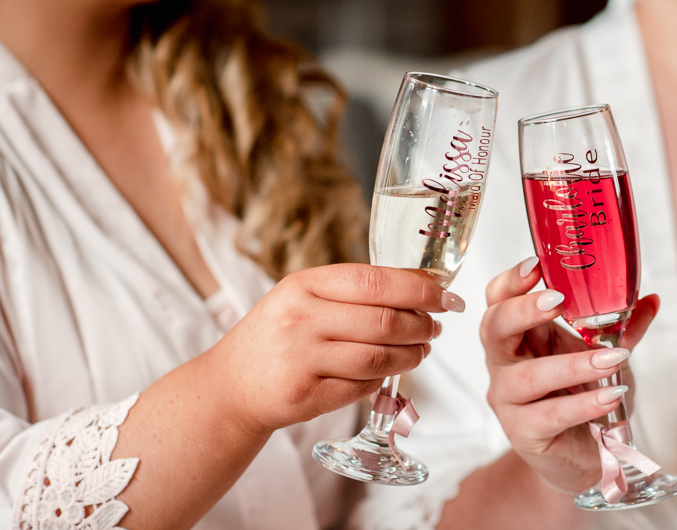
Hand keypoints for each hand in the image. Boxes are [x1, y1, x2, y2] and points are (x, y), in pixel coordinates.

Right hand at [209, 263, 460, 435]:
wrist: (230, 386)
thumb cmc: (277, 335)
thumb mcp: (305, 297)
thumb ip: (355, 290)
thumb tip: (421, 283)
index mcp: (304, 285)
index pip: (375, 280)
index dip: (418, 288)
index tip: (445, 295)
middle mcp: (300, 319)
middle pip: (384, 321)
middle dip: (422, 325)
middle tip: (435, 327)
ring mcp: (301, 359)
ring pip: (379, 358)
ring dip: (411, 355)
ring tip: (421, 350)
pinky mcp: (305, 396)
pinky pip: (362, 387)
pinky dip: (383, 381)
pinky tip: (388, 373)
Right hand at [481, 258, 657, 492]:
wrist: (585, 455)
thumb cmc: (585, 397)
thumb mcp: (604, 355)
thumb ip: (623, 328)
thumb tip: (651, 299)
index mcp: (520, 335)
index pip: (498, 300)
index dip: (510, 280)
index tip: (536, 265)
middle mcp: (504, 363)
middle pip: (493, 328)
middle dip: (523, 310)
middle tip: (559, 300)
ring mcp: (508, 399)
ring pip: (526, 376)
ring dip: (570, 365)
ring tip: (610, 359)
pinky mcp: (523, 433)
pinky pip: (547, 416)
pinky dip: (582, 404)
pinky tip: (609, 396)